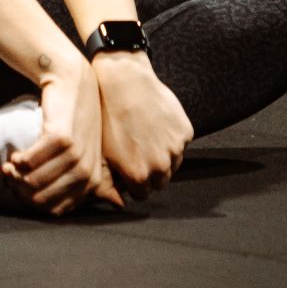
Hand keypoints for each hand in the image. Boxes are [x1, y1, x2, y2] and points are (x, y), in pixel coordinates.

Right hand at [2, 52, 102, 216]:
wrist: (74, 82)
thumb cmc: (76, 119)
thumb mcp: (87, 151)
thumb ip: (88, 179)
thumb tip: (115, 207)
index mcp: (93, 179)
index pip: (58, 209)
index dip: (34, 204)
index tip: (21, 192)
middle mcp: (87, 170)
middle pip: (44, 197)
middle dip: (21, 192)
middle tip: (10, 179)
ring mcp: (75, 154)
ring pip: (35, 180)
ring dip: (16, 176)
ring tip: (9, 167)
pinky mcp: (60, 137)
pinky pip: (31, 161)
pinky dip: (19, 161)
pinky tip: (15, 155)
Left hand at [92, 54, 192, 205]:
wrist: (124, 82)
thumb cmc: (107, 118)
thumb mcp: (101, 154)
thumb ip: (108, 185)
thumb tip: (118, 205)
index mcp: (139, 176)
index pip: (142, 194)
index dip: (133, 182)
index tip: (128, 168)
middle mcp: (160, 166)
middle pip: (160, 181)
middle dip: (150, 172)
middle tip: (138, 152)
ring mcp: (175, 148)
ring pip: (173, 163)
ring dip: (163, 156)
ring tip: (146, 136)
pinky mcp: (185, 131)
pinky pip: (181, 143)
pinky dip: (172, 138)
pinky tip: (155, 124)